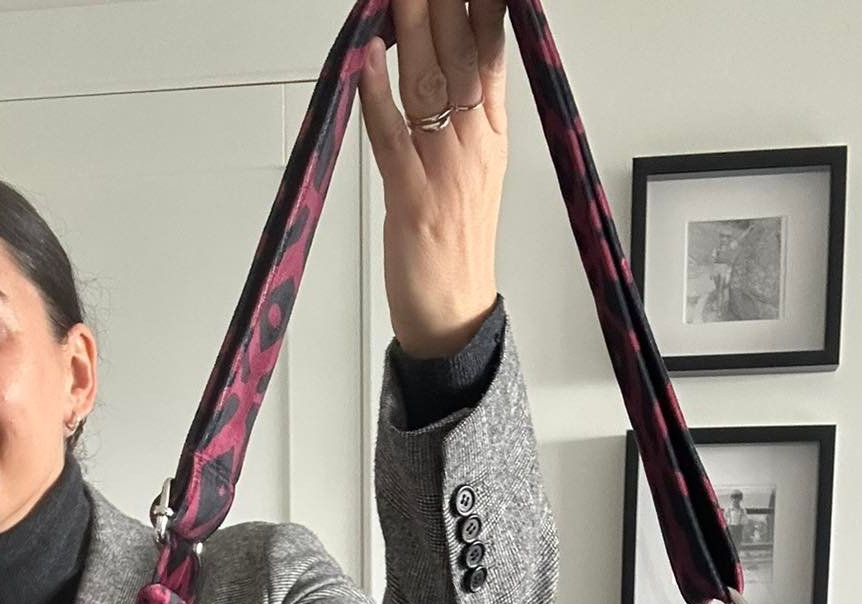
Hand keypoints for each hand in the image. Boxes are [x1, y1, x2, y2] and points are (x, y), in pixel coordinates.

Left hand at [358, 0, 507, 359]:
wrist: (454, 316)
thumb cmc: (456, 248)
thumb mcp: (476, 170)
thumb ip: (468, 114)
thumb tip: (446, 59)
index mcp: (491, 137)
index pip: (491, 52)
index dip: (485, 7)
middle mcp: (471, 146)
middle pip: (459, 55)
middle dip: (442, 3)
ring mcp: (442, 171)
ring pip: (427, 85)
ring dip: (410, 30)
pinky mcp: (411, 200)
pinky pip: (391, 138)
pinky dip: (378, 98)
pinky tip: (369, 61)